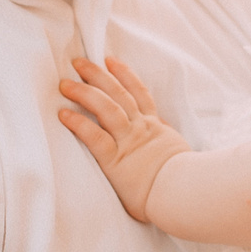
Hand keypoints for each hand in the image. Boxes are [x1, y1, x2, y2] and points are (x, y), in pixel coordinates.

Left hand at [58, 56, 190, 221]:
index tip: (110, 60)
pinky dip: (79, 123)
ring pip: (106, 108)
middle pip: (118, 94)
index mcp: (156, 128)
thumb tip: (166, 140)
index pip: (140, 94)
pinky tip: (64, 114)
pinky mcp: (115, 159)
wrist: (186, 191)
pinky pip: (94, 136)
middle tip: (78, 62)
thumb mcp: (179, 155)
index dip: (124, 75)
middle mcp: (141, 129)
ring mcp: (129, 141)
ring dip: (84, 93)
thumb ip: (168, 144)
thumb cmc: (186, 182)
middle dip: (97, 75)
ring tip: (65, 83)